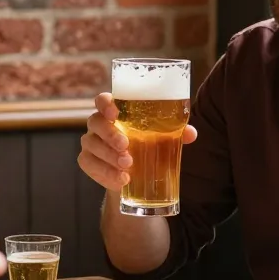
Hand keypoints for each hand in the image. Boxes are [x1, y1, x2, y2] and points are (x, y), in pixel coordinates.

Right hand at [78, 93, 197, 191]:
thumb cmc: (147, 147)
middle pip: (95, 122)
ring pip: (91, 144)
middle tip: (126, 146)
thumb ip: (175, 133)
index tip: (115, 113)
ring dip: (109, 156)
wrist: (136, 177)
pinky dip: (105, 173)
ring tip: (128, 166)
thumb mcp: (162, 140)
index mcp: (115, 112)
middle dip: (110, 134)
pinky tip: (121, 179)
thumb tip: (190, 133)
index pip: (102, 100)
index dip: (105, 104)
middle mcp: (99, 124)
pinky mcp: (88, 161)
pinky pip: (89, 164)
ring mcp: (91, 143)